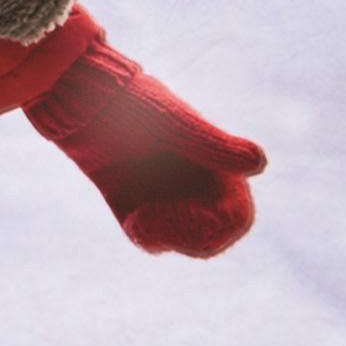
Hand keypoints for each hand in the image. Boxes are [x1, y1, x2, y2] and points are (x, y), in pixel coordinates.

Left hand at [26, 24, 267, 256]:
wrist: (86, 104)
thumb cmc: (138, 108)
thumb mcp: (179, 127)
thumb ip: (217, 148)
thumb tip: (260, 163)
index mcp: (214, 168)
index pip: (237, 215)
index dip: (228, 226)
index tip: (207, 218)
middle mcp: (193, 187)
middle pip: (213, 237)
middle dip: (197, 238)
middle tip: (170, 220)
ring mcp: (164, 198)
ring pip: (183, 241)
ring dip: (172, 239)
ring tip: (148, 219)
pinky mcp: (135, 207)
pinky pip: (151, 239)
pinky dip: (148, 238)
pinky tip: (137, 221)